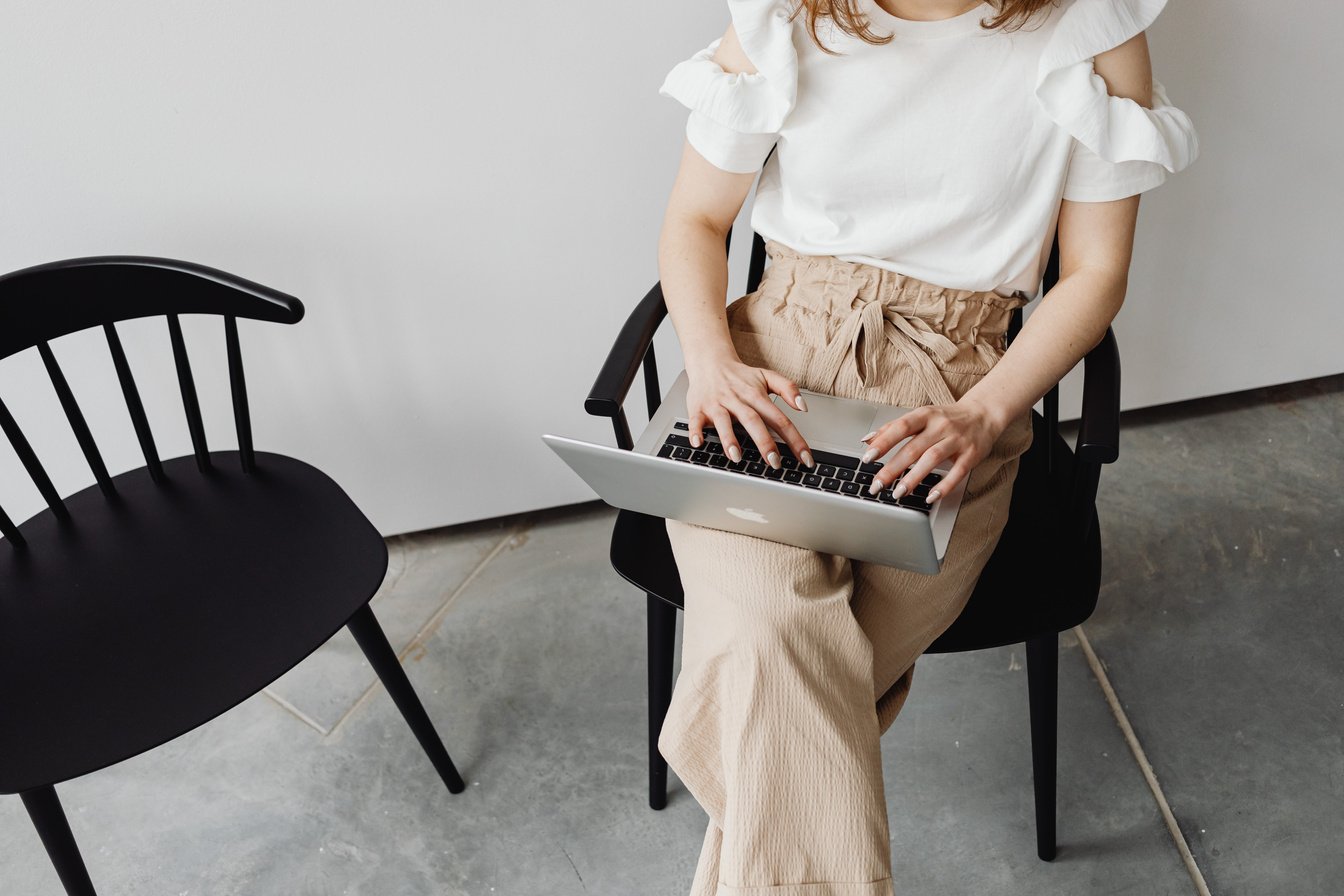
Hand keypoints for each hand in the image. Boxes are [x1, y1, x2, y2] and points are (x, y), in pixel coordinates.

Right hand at [685, 356, 814, 469]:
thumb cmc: (739, 375)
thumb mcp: (767, 376)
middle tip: (774, 462)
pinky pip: (695, 420)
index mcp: (756, 395)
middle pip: (753, 421)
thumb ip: (788, 388)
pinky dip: (695, 432)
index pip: (780, 419)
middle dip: (764, 442)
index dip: (794, 439)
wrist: (709, 360)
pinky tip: (698, 443)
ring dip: (729, 439)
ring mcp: (717, 405)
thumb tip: (803, 407)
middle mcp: (737, 401)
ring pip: (724, 422)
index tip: (805, 458)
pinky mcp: (698, 408)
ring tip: (737, 457)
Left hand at [858, 400, 1003, 501]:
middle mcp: (941, 426)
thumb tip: (866, 440)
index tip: (868, 458)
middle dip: (893, 468)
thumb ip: (893, 428)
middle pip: (913, 448)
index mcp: (925, 415)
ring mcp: (957, 440)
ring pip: (932, 459)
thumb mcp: (921, 417)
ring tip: (898, 493)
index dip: (884, 442)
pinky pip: (957, 473)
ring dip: (914, 478)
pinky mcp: (971, 454)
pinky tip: (930, 497)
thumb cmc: (947, 418)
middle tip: (877, 485)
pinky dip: (944, 486)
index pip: (901, 427)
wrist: (984, 414)